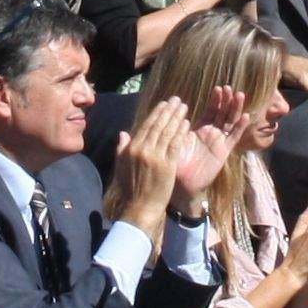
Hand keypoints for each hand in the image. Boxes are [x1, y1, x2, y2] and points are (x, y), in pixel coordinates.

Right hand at [104, 95, 192, 228]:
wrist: (141, 207)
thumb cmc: (130, 188)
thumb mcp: (121, 166)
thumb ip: (121, 148)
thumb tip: (123, 133)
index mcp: (131, 148)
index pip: (146, 126)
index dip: (156, 113)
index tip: (164, 104)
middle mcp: (143, 150)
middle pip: (158, 125)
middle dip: (168, 111)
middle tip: (177, 100)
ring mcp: (155, 157)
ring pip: (168, 132)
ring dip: (176, 117)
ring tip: (184, 107)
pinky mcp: (167, 165)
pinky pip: (175, 144)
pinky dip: (181, 132)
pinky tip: (186, 124)